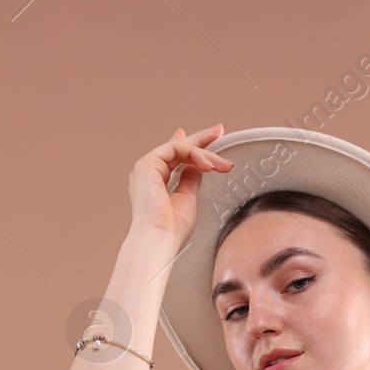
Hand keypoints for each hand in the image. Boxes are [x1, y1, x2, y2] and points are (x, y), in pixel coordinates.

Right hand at [128, 124, 232, 254]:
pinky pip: (176, 149)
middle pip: (177, 149)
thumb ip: (190, 181)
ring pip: (180, 149)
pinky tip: (209, 165)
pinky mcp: (148, 164)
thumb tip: (196, 168)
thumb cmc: (172, 230)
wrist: (159, 240)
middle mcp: (148, 174)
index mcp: (155, 184)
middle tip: (219, 130)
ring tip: (223, 166)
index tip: (211, 139)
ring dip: (205, 155)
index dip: (192, 147)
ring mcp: (146, 168)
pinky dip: (195, 154)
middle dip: (201, 139)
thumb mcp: (187, 200)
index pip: (174, 158)